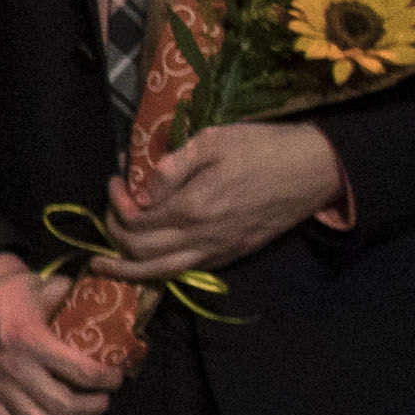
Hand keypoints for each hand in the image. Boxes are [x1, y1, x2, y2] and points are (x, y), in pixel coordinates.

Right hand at [0, 263, 115, 414]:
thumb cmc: (3, 296)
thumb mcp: (36, 286)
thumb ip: (68, 294)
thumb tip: (98, 298)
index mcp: (31, 341)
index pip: (80, 372)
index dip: (106, 379)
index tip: (116, 377)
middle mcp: (16, 370)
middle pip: (63, 405)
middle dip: (93, 408)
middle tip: (104, 401)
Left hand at [97, 121, 337, 282]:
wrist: (314, 169)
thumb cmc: (262, 148)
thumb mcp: (213, 141)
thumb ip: (172, 167)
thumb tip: (141, 189)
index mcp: (194, 207)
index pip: (136, 220)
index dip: (115, 204)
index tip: (115, 180)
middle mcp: (202, 238)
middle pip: (140, 251)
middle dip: (114, 233)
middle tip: (110, 210)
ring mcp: (219, 251)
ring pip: (161, 272)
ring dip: (127, 270)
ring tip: (101, 266)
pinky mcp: (233, 255)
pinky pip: (187, 271)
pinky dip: (159, 271)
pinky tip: (147, 262)